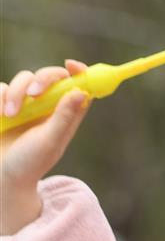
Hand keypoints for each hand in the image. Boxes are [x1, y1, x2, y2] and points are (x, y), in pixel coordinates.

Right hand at [0, 60, 91, 233]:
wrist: (2, 175)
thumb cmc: (30, 163)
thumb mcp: (50, 141)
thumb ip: (64, 117)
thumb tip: (81, 92)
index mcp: (65, 116)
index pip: (78, 88)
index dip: (79, 73)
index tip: (71, 66)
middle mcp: (47, 107)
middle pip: (50, 76)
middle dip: (42, 79)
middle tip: (34, 93)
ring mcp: (26, 105)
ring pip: (24, 78)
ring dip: (15, 93)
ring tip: (9, 115)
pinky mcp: (6, 104)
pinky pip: (2, 87)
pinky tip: (0, 115)